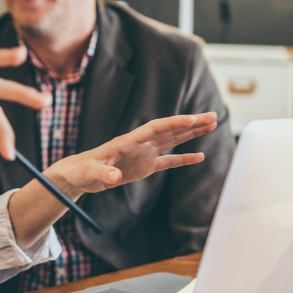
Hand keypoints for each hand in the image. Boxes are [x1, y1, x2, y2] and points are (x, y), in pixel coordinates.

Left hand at [47, 112, 218, 196]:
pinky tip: (200, 156)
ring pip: (173, 140)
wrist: (78, 174)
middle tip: (214, 115)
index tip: (193, 118)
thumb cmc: (81, 170)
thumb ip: (102, 173)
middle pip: (170, 129)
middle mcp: (139, 143)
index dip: (174, 123)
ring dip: (192, 133)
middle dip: (191, 122)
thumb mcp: (89, 172)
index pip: (155, 128)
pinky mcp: (145, 166)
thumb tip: (114, 177)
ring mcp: (144, 153)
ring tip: (212, 124)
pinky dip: (184, 158)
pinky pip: (169, 161)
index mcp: (128, 141)